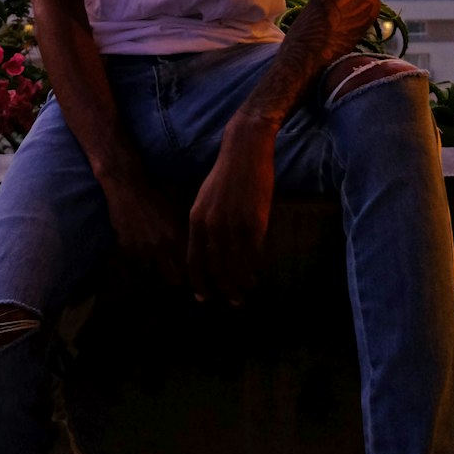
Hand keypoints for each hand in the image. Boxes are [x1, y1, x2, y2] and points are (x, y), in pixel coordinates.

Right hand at [101, 168, 186, 286]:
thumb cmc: (154, 195)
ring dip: (155, 277)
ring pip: (152, 277)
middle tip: (174, 279)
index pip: (187, 266)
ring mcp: (142, 250)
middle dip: (174, 279)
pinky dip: (136, 270)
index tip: (188, 276)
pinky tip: (137, 269)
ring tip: (156, 279)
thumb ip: (183, 230)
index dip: (189, 273)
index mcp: (176, 236)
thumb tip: (196, 245)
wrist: (127, 188)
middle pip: (172, 278)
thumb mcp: (174, 210)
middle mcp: (160, 246)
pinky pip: (133, 268)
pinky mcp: (125, 250)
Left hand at [187, 122, 275, 304]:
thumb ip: (205, 224)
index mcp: (196, 220)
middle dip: (225, 289)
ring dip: (243, 282)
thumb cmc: (226, 174)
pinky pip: (254, 253)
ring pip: (236, 265)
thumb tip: (210, 251)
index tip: (204, 297)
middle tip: (234, 301)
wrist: (244, 152)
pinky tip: (259, 270)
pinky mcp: (254, 221)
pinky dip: (256, 265)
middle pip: (216, 268)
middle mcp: (212, 226)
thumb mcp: (205, 199)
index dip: (199, 283)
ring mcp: (233, 224)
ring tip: (249, 288)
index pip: (194, 261)